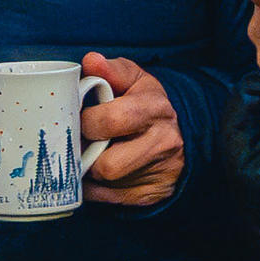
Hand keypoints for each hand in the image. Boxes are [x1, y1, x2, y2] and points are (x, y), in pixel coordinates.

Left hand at [81, 52, 183, 207]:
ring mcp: (159, 173)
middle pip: (108, 164)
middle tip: (78, 141)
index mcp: (154, 109)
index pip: (111, 121)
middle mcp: (162, 143)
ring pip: (106, 184)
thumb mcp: (134, 80)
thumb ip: (111, 70)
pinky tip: (95, 173)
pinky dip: (94, 188)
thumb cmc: (146, 104)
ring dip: (88, 172)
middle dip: (85, 154)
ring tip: (86, 155)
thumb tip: (91, 61)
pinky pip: (108, 199)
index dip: (86, 123)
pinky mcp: (151, 195)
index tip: (79, 118)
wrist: (180, 135)